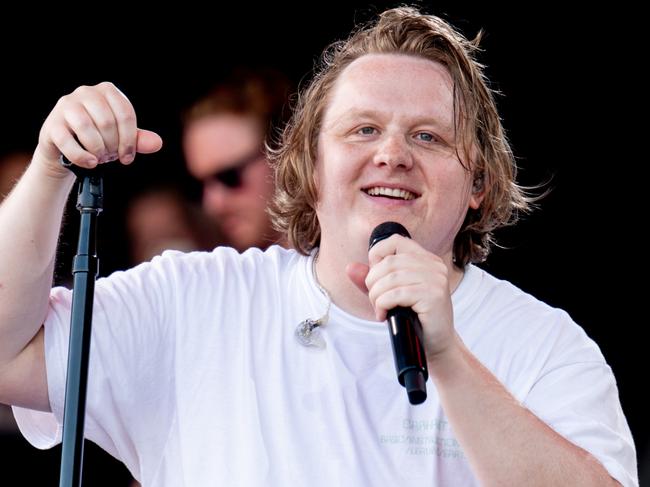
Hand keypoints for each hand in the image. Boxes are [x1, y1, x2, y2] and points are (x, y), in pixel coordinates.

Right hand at [33, 82, 162, 177]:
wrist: (67, 149)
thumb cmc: (98, 138)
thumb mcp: (121, 138)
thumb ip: (139, 140)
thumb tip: (157, 143)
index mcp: (107, 91)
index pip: (125, 114)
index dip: (130, 140)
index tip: (127, 157)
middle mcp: (85, 93)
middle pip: (107, 122)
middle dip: (112, 146)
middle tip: (110, 156)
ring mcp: (66, 106)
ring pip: (86, 128)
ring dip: (97, 150)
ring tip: (99, 158)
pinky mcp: (52, 124)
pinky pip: (67, 141)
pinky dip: (81, 156)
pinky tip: (90, 162)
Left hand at [346, 234, 455, 358]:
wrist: (436, 343)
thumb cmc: (414, 317)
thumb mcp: (389, 294)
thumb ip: (371, 280)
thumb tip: (350, 268)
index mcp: (426, 259)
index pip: (395, 241)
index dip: (377, 256)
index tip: (375, 278)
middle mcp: (434, 265)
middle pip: (389, 262)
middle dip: (373, 282)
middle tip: (375, 301)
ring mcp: (436, 279)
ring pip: (391, 278)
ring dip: (376, 296)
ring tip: (379, 309)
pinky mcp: (434, 296)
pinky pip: (397, 294)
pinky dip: (383, 304)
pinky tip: (384, 314)